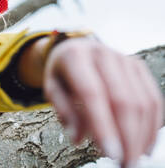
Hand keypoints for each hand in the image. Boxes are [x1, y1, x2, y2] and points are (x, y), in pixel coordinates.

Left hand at [43, 37, 162, 166]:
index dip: (103, 125)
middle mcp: (103, 54)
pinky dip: (152, 126)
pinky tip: (144, 147)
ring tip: (132, 160)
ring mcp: (124, 58)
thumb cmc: (62, 74)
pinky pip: (153, 98)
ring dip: (141, 136)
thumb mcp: (52, 88)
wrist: (75, 48)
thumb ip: (64, 111)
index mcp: (75, 56)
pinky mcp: (139, 67)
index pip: (92, 93)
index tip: (110, 154)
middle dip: (127, 137)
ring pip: (142, 102)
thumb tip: (78, 139)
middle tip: (125, 165)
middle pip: (122, 100)